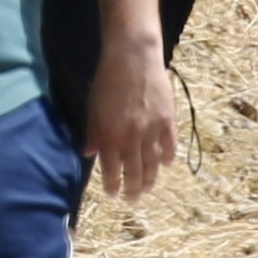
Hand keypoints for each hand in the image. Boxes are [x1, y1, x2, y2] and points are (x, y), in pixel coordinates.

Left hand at [84, 39, 177, 201]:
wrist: (132, 58)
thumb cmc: (107, 80)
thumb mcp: (93, 108)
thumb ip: (93, 132)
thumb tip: (88, 154)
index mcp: (109, 135)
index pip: (110, 169)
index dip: (112, 184)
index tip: (113, 194)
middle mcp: (130, 137)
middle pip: (133, 171)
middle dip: (132, 189)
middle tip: (132, 199)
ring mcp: (151, 130)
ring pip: (152, 164)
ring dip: (150, 179)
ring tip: (147, 188)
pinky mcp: (167, 120)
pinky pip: (170, 146)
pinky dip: (168, 157)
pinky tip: (165, 165)